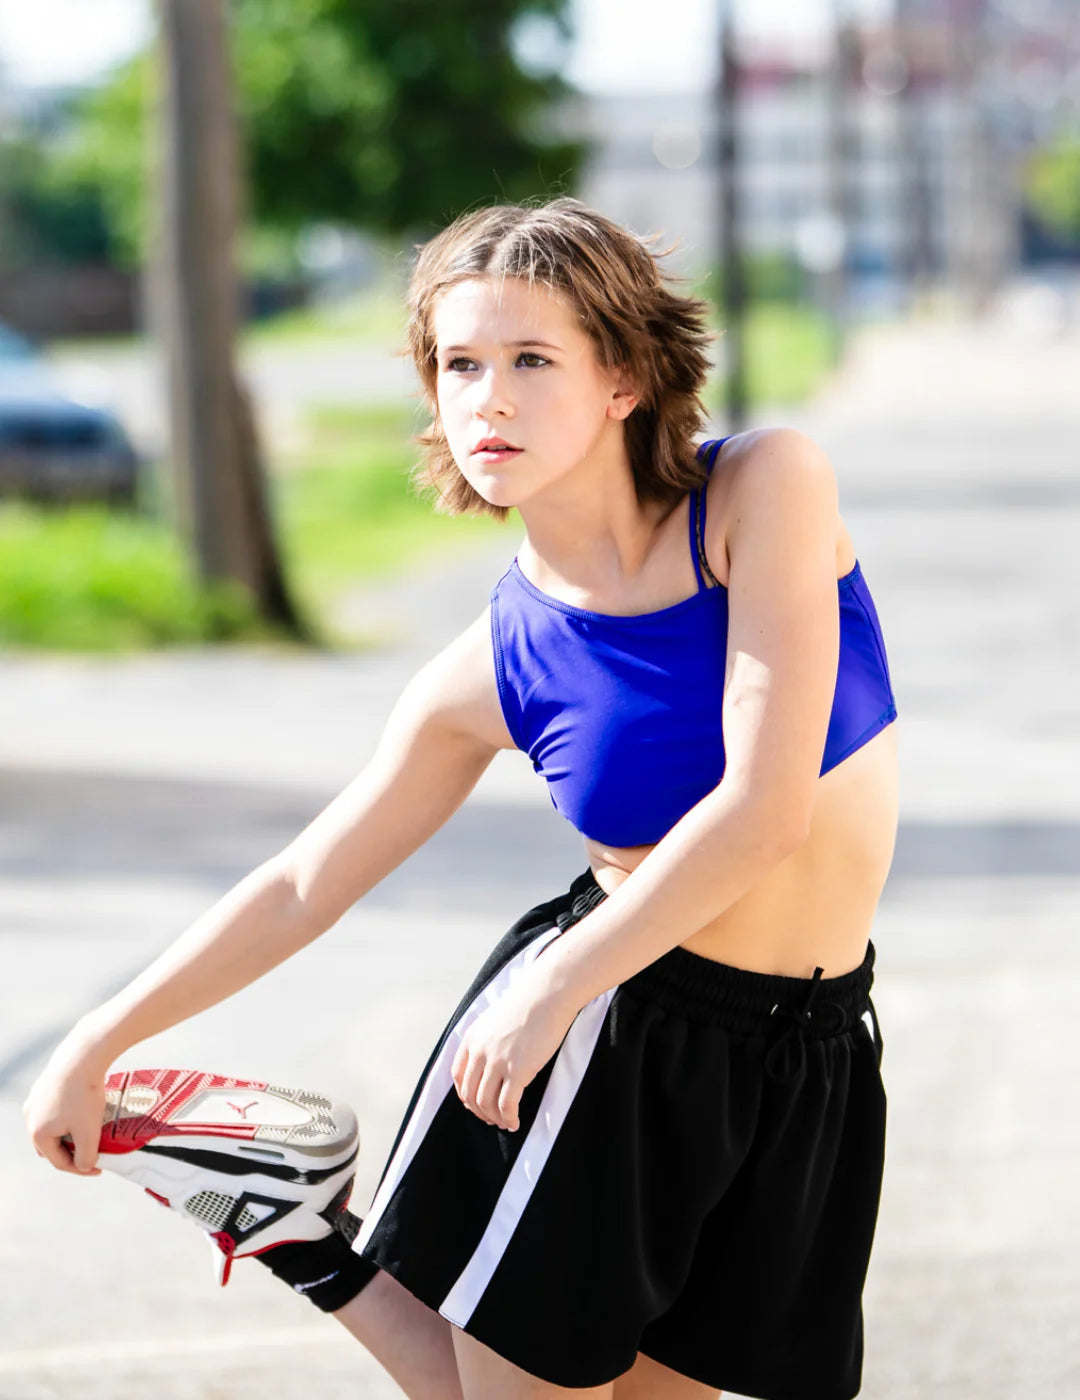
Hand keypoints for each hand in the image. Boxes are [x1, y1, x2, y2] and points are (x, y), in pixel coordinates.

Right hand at [23, 1023, 110, 1175]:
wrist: (82, 1056)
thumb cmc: (84, 1095)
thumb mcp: (88, 1132)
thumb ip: (85, 1156)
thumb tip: (84, 1166)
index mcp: (38, 1133)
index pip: (58, 1161)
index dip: (80, 1169)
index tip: (99, 1169)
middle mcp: (31, 1117)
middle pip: (50, 1145)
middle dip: (69, 1152)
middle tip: (88, 1153)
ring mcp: (36, 1099)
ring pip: (52, 1125)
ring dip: (68, 1132)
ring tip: (86, 1132)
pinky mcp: (44, 1084)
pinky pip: (55, 1107)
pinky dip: (68, 1115)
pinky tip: (83, 1110)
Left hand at [450, 970, 579, 1132]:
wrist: (548, 993)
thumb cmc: (529, 1003)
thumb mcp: (496, 1018)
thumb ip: (488, 1039)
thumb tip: (493, 1060)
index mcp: (472, 1038)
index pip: (458, 1076)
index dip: (466, 1096)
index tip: (477, 1104)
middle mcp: (479, 1051)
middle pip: (470, 1094)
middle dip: (480, 1112)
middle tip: (493, 1119)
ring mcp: (497, 1061)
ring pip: (486, 1103)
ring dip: (495, 1118)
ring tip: (506, 1123)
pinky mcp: (518, 1070)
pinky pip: (507, 1104)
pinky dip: (509, 1118)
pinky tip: (515, 1122)